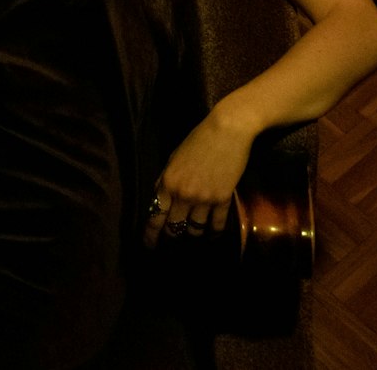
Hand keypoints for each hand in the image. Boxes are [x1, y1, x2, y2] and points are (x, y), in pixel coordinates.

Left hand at [144, 109, 253, 247]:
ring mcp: (204, 199)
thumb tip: (161, 198)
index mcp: (168, 182)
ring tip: (193, 234)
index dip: (151, 234)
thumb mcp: (174, 158)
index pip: (155, 215)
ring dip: (193, 233)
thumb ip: (167, 179)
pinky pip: (216, 225)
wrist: (227, 131)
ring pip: (195, 230)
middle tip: (172, 240)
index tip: (149, 245)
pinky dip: (214, 232)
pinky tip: (213, 234)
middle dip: (172, 235)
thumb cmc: (198, 139)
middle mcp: (183, 195)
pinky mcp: (223, 200)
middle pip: (174, 227)